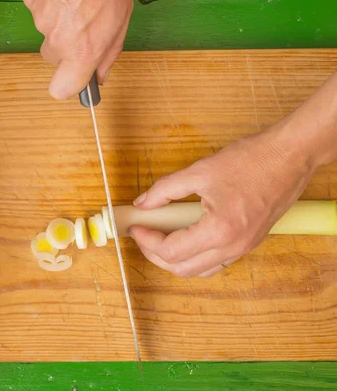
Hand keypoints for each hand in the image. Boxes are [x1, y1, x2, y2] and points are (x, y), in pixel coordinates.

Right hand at [22, 0, 132, 98]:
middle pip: (53, 56)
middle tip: (81, 23)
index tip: (73, 79)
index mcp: (83, 51)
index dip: (66, 85)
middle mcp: (58, 39)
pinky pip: (38, 7)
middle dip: (64, 45)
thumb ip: (107, 54)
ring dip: (58, 18)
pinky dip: (48, 1)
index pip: (61, 89)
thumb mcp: (120, 22)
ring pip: (46, 29)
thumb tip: (99, 77)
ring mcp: (41, 18)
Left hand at [128, 124, 317, 277]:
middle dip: (155, 255)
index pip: (171, 251)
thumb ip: (164, 190)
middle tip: (143, 234)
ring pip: (199, 271)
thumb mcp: (199, 172)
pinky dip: (194, 256)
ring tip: (159, 237)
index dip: (146, 240)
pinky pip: (215, 262)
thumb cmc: (250, 160)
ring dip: (175, 260)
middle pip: (182, 269)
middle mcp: (233, 246)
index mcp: (219, 230)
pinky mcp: (249, 243)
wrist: (290, 156)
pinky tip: (183, 237)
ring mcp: (243, 248)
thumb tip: (142, 203)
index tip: (136, 227)